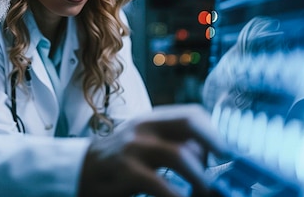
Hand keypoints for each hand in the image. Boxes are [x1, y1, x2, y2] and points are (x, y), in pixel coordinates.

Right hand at [78, 103, 227, 196]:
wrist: (79, 171)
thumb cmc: (118, 161)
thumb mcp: (142, 143)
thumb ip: (169, 143)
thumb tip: (208, 159)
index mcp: (150, 120)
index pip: (191, 114)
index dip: (213, 132)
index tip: (225, 153)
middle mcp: (143, 129)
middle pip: (189, 126)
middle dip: (213, 148)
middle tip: (222, 173)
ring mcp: (133, 149)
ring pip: (179, 155)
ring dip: (200, 178)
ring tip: (206, 193)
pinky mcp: (126, 172)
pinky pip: (161, 185)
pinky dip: (178, 196)